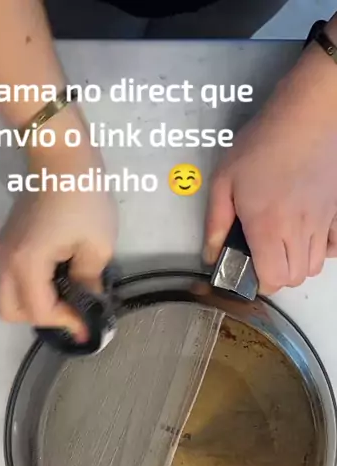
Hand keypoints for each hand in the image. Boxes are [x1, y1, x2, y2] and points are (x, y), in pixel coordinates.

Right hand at [0, 139, 117, 339]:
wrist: (59, 153)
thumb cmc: (82, 195)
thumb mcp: (97, 244)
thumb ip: (89, 280)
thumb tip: (87, 299)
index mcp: (27, 263)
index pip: (39, 311)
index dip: (65, 323)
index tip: (89, 325)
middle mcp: (6, 261)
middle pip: (11, 311)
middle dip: (42, 318)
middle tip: (70, 311)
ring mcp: (3, 250)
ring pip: (9, 296)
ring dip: (35, 304)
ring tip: (66, 295)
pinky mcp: (7, 242)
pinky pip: (13, 279)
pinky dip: (32, 288)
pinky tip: (58, 276)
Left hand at [204, 41, 336, 294]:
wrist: (308, 113)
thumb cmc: (263, 143)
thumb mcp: (224, 179)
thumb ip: (215, 222)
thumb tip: (210, 254)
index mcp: (268, 226)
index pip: (273, 280)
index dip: (260, 283)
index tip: (250, 270)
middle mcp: (298, 230)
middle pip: (295, 278)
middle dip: (277, 275)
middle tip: (263, 257)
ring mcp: (322, 221)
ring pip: (315, 266)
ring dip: (297, 264)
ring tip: (282, 246)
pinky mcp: (336, 210)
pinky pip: (334, 247)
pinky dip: (323, 250)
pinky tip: (308, 237)